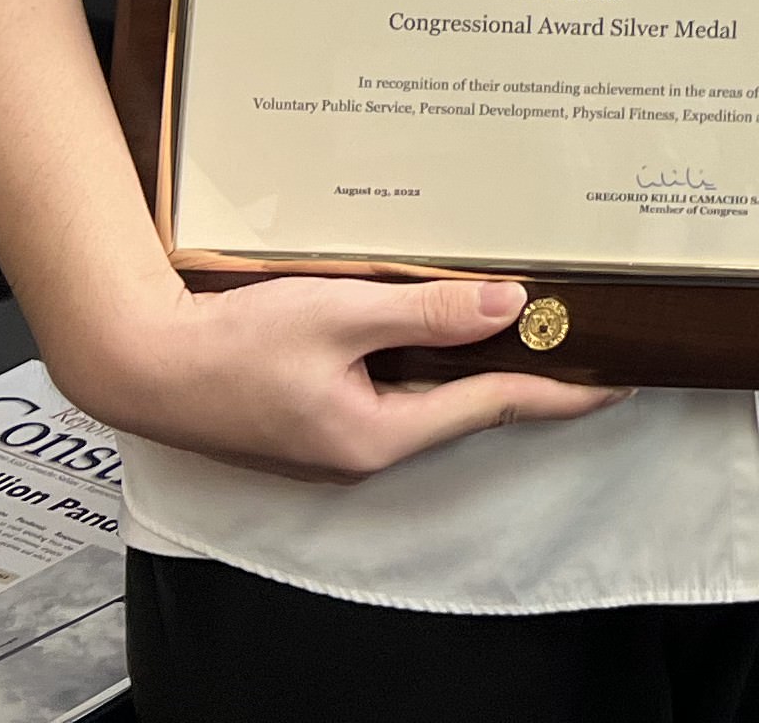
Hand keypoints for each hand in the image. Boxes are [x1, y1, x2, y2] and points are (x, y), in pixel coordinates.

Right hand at [47, 273, 624, 482]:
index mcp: (379, 436)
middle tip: (581, 334)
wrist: (140, 362)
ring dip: (471, 359)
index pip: (494, 406)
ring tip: (525, 321)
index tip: (619, 378)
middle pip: (465, 403)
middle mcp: (365, 450)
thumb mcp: (342, 313)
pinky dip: (424, 356)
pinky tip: (437, 322)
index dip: (560, 388)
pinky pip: (391, 388)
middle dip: (522, 369)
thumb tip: (512, 307)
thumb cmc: (233, 344)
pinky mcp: (315, 420)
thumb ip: (429, 314)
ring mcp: (338, 440)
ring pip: (427, 394)